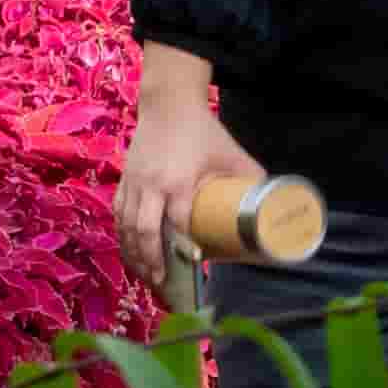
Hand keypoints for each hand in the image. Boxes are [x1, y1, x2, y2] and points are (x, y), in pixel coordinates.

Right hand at [111, 89, 257, 289]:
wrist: (168, 105)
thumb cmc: (204, 132)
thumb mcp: (233, 154)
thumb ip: (250, 181)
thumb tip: (269, 208)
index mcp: (178, 181)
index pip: (178, 222)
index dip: (184, 245)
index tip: (194, 265)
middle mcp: (151, 186)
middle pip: (144, 233)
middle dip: (151, 261)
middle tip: (162, 283)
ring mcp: (133, 184)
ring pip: (126, 227)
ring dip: (134, 255)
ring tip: (146, 276)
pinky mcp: (124, 181)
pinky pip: (118, 215)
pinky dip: (123, 237)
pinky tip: (131, 252)